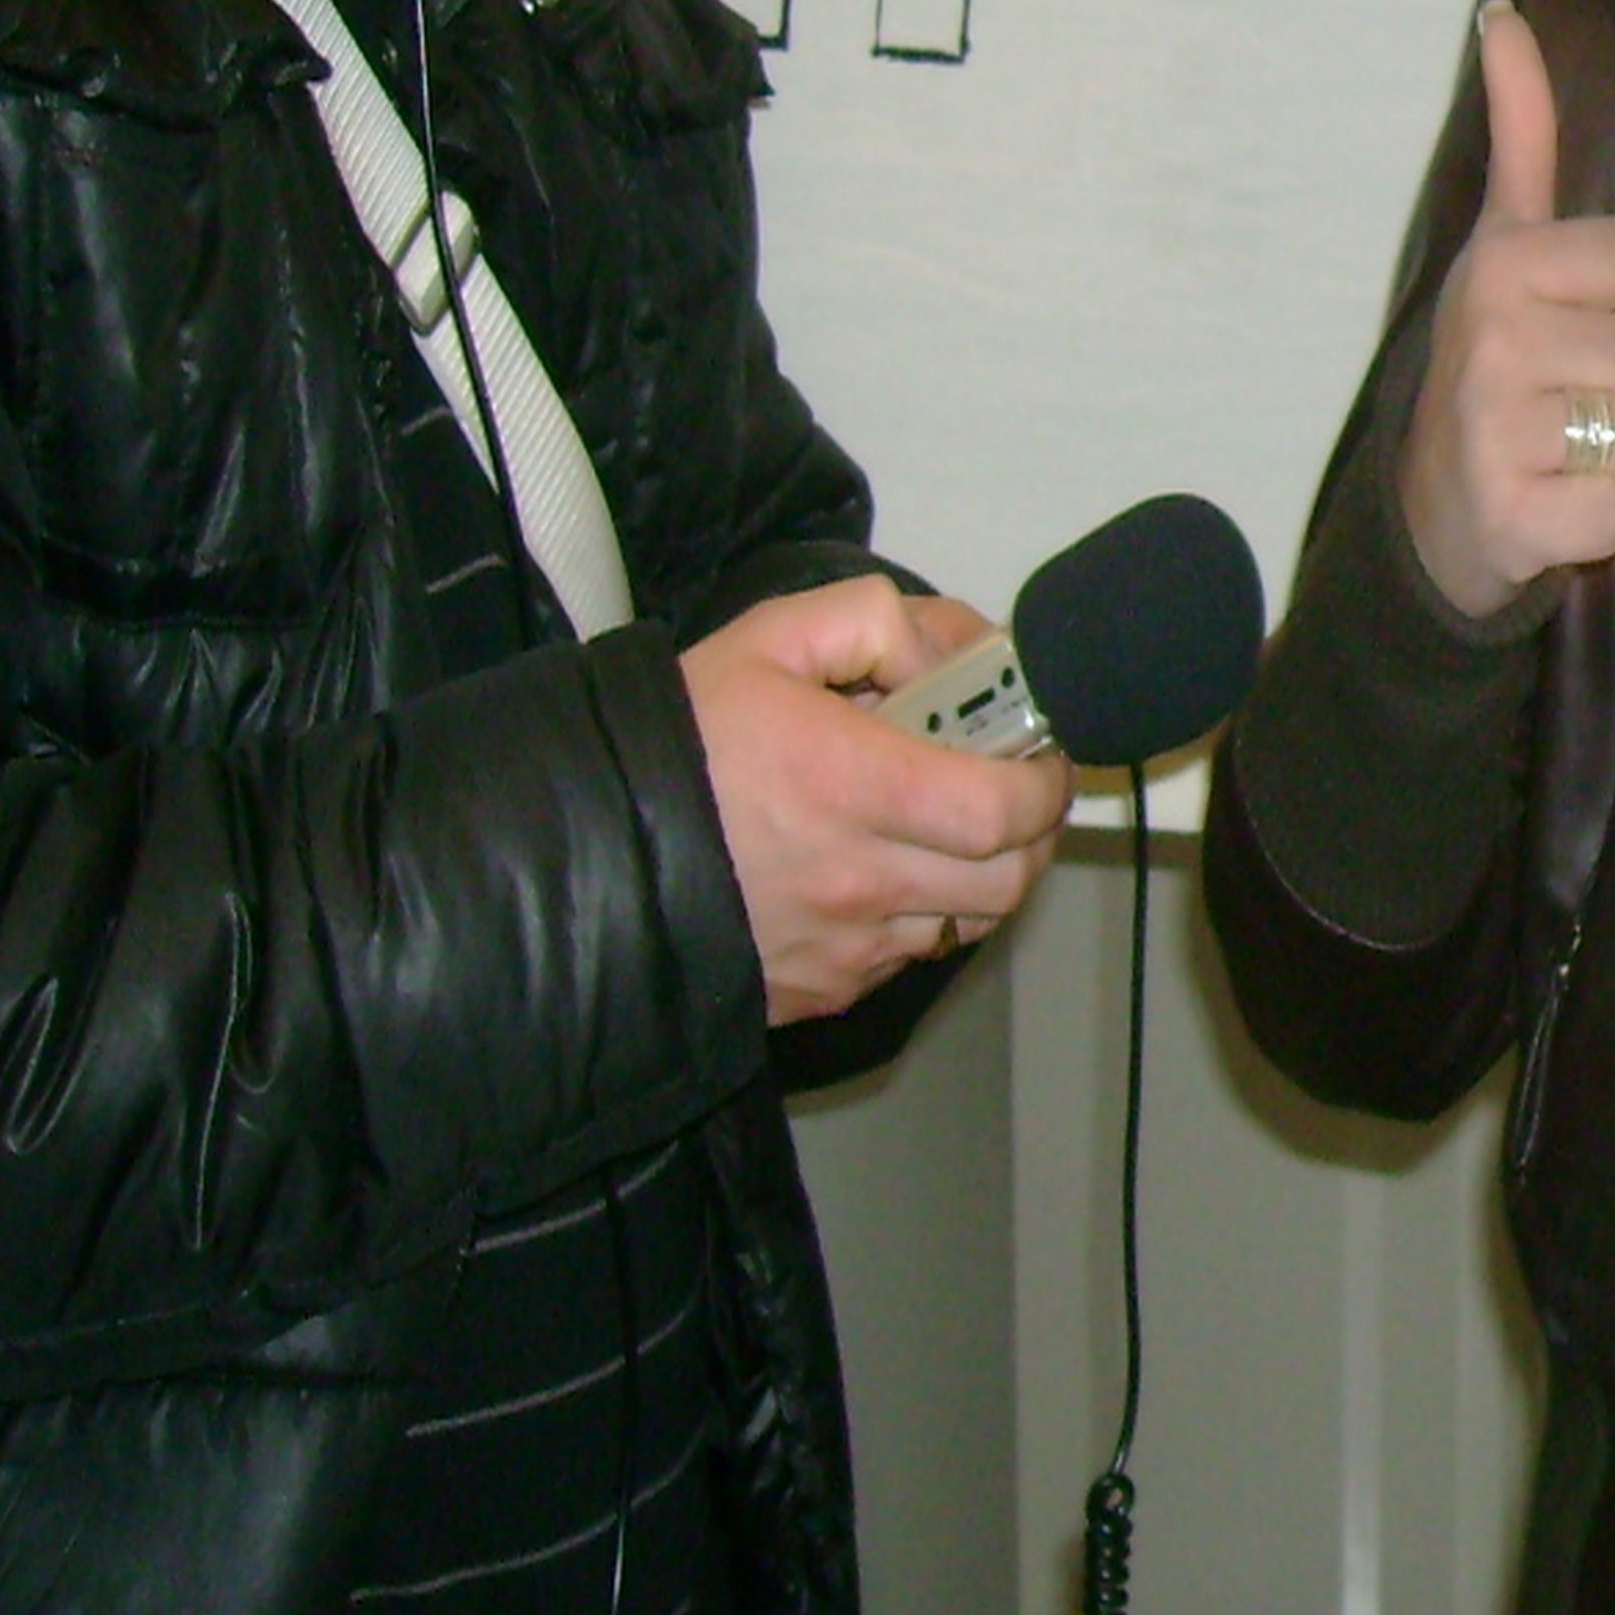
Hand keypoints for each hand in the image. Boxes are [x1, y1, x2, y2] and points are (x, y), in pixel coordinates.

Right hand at [682, 580, 1073, 1024]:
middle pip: (1007, 880)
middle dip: (1030, 835)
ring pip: (965, 928)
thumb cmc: (676, 742)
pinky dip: (918, 921)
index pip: (1004, 810)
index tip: (1038, 755)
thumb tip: (957, 651)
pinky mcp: (816, 992)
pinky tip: (882, 876)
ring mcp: (840, 948)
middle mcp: (858, 880)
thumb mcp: (768, 640)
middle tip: (1012, 793)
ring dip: (981, 882)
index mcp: (853, 787)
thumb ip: (878, 622)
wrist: (570, 851)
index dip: (1043, 784)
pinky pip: (904, 962)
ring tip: (952, 835)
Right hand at [1395, 1, 1614, 619]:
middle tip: (1567, 398)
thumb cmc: (1491, 370)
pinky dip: (1601, 524)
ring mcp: (1497, 428)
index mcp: (1506, 266)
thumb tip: (1505, 14)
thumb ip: (1522, 140)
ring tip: (1559, 450)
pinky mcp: (1512, 514)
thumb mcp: (1500, 249)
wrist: (1427, 513)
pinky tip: (1552, 507)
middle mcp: (1494, 337)